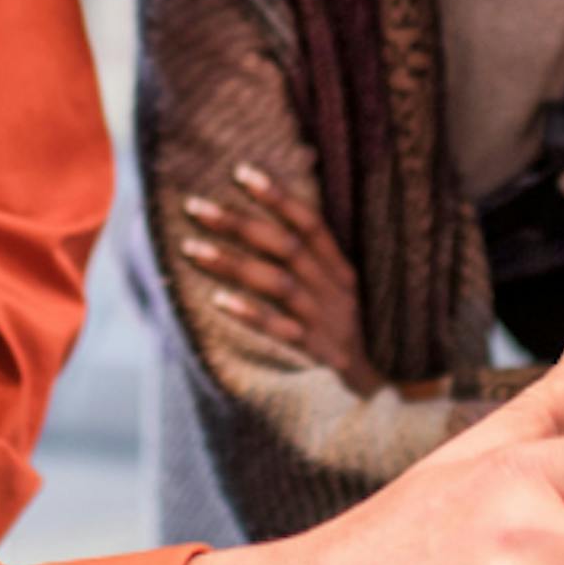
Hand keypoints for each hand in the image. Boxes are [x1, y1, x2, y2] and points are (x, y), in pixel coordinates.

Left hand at [182, 162, 388, 393]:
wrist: (371, 391)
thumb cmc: (339, 332)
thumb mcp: (336, 292)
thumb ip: (311, 258)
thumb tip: (275, 211)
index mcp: (341, 270)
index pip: (310, 223)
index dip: (277, 197)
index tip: (240, 173)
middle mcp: (335, 291)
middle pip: (286, 247)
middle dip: (238, 223)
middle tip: (194, 206)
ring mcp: (326, 323)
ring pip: (279, 284)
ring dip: (233, 263)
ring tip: (191, 248)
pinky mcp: (315, 355)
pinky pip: (280, 331)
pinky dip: (250, 313)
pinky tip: (217, 299)